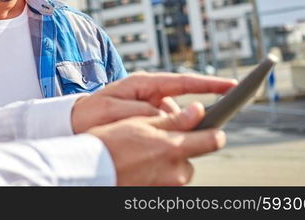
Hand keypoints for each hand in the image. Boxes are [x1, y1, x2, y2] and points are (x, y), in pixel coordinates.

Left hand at [72, 72, 235, 132]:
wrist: (76, 120)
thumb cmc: (93, 111)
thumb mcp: (114, 109)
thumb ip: (141, 109)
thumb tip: (167, 114)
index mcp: (144, 83)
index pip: (183, 81)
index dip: (209, 83)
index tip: (232, 84)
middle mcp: (150, 91)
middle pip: (183, 104)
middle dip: (192, 117)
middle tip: (203, 129)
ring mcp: (149, 103)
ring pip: (175, 118)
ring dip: (174, 129)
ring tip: (155, 139)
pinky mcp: (147, 116)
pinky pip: (165, 125)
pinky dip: (165, 133)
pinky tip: (154, 143)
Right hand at [88, 102, 225, 185]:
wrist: (90, 171)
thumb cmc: (110, 143)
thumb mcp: (140, 123)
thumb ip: (174, 119)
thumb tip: (198, 110)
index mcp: (174, 148)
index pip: (212, 140)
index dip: (213, 130)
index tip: (212, 126)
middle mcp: (176, 171)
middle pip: (192, 156)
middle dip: (180, 146)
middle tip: (156, 139)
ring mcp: (168, 186)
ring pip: (179, 168)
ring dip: (168, 160)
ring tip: (143, 153)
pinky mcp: (160, 194)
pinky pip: (166, 180)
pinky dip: (157, 172)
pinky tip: (140, 165)